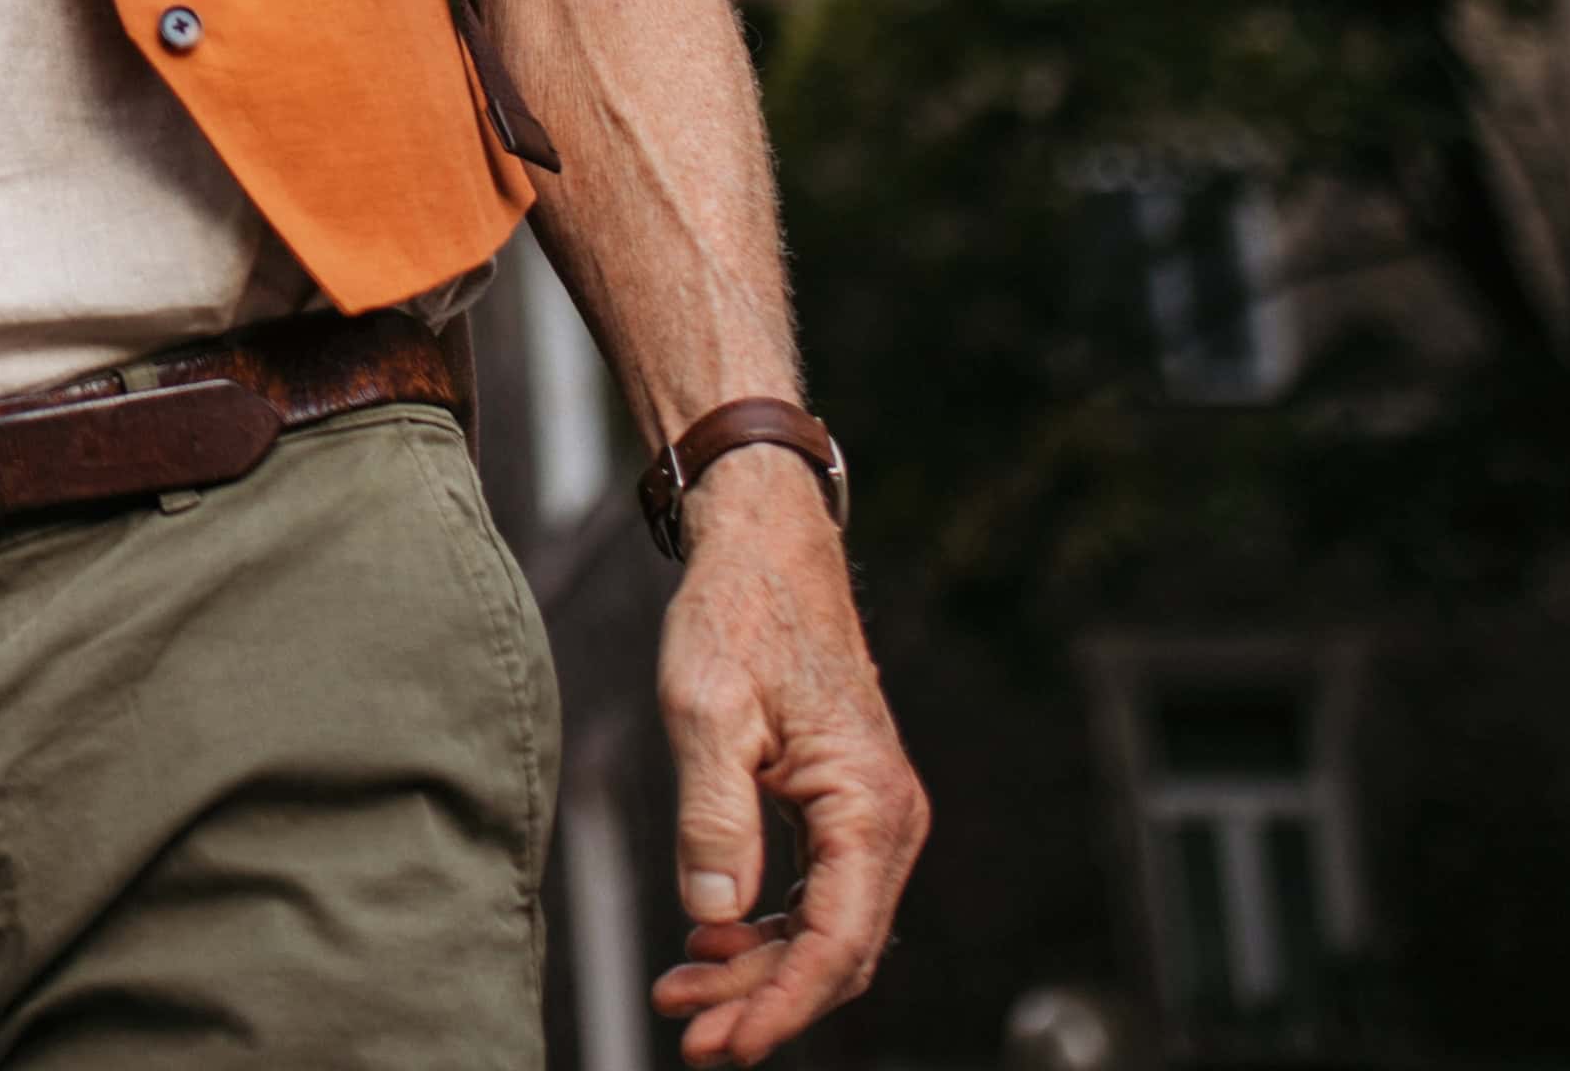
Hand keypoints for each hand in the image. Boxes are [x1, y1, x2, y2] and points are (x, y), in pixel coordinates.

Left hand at [643, 460, 925, 1062]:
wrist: (766, 549)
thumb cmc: (738, 614)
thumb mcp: (705, 709)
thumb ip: (712, 815)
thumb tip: (712, 916)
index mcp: (868, 802)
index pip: (837, 942)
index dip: (780, 1003)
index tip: (721, 1043)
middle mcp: (888, 818)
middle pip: (837, 951)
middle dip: (763, 1001)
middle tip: (686, 1032)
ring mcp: (873, 816)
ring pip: (827, 930)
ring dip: (759, 972)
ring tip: (680, 993)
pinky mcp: (846, 810)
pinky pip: (818, 896)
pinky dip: (766, 931)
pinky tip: (709, 943)